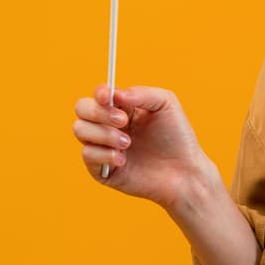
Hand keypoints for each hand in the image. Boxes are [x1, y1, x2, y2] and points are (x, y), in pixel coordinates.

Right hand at [71, 83, 220, 212]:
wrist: (184, 172)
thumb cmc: (177, 137)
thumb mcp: (165, 104)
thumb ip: (140, 93)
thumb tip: (114, 94)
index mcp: (122, 108)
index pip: (99, 95)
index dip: (99, 93)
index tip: (106, 96)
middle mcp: (109, 126)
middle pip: (82, 109)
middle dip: (99, 113)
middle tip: (123, 121)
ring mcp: (103, 147)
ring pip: (80, 130)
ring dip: (104, 134)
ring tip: (128, 143)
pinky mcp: (102, 170)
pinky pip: (87, 155)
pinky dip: (104, 154)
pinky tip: (123, 160)